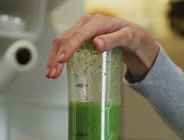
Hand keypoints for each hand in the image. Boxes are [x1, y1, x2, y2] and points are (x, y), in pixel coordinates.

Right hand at [45, 14, 159, 81]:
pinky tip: (55, 67)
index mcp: (96, 22)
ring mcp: (81, 30)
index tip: (62, 60)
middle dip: (57, 57)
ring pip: (61, 42)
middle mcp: (86, 24)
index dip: (69, 48)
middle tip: (53, 73)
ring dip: (54, 58)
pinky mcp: (79, 38)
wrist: (132, 37)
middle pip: (65, 39)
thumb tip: (96, 43)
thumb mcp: (127, 37)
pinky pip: (65, 45)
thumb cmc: (131, 36)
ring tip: (51, 73)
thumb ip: (113, 40)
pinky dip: (57, 56)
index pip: (78, 35)